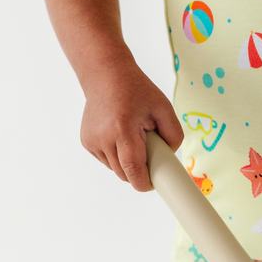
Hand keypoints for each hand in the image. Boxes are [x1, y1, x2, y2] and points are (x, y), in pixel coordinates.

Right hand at [80, 51, 182, 191]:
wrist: (106, 76)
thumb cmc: (136, 90)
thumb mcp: (163, 107)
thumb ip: (174, 134)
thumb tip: (170, 156)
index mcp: (123, 131)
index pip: (132, 170)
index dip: (143, 182)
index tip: (152, 185)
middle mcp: (103, 139)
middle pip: (124, 173)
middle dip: (138, 170)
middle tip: (150, 153)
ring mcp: (92, 141)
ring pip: (114, 168)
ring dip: (127, 163)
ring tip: (134, 138)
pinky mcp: (86, 142)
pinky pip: (106, 159)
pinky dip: (116, 155)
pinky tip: (120, 135)